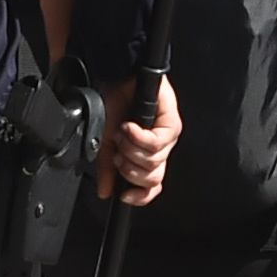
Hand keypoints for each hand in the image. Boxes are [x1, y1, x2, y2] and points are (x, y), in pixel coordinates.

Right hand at [99, 75, 180, 204]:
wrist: (118, 80)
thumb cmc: (115, 106)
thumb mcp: (105, 142)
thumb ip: (107, 169)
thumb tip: (105, 192)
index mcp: (146, 157)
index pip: (151, 187)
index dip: (140, 196)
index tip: (124, 195)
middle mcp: (160, 150)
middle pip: (151, 178)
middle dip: (129, 167)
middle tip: (118, 151)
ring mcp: (168, 138)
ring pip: (153, 162)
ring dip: (131, 148)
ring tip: (123, 133)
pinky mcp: (172, 124)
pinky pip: (156, 143)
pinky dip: (138, 136)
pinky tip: (130, 126)